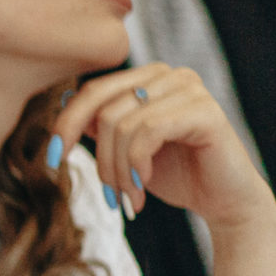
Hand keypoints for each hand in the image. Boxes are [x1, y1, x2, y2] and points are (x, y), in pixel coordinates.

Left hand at [54, 66, 275, 234]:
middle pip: (102, 107)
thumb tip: (64, 103)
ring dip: (118, 169)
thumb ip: (100, 125)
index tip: (53, 158)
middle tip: (106, 192)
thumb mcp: (124, 148)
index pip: (91, 92)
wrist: (223, 201)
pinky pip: (148, 132)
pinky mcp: (206, 111)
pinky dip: (137, 165)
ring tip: (128, 195)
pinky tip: (143, 186)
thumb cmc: (173, 174)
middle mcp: (168, 75)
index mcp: (146, 78)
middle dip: (97, 155)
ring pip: (122, 124)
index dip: (65, 124)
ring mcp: (189, 88)